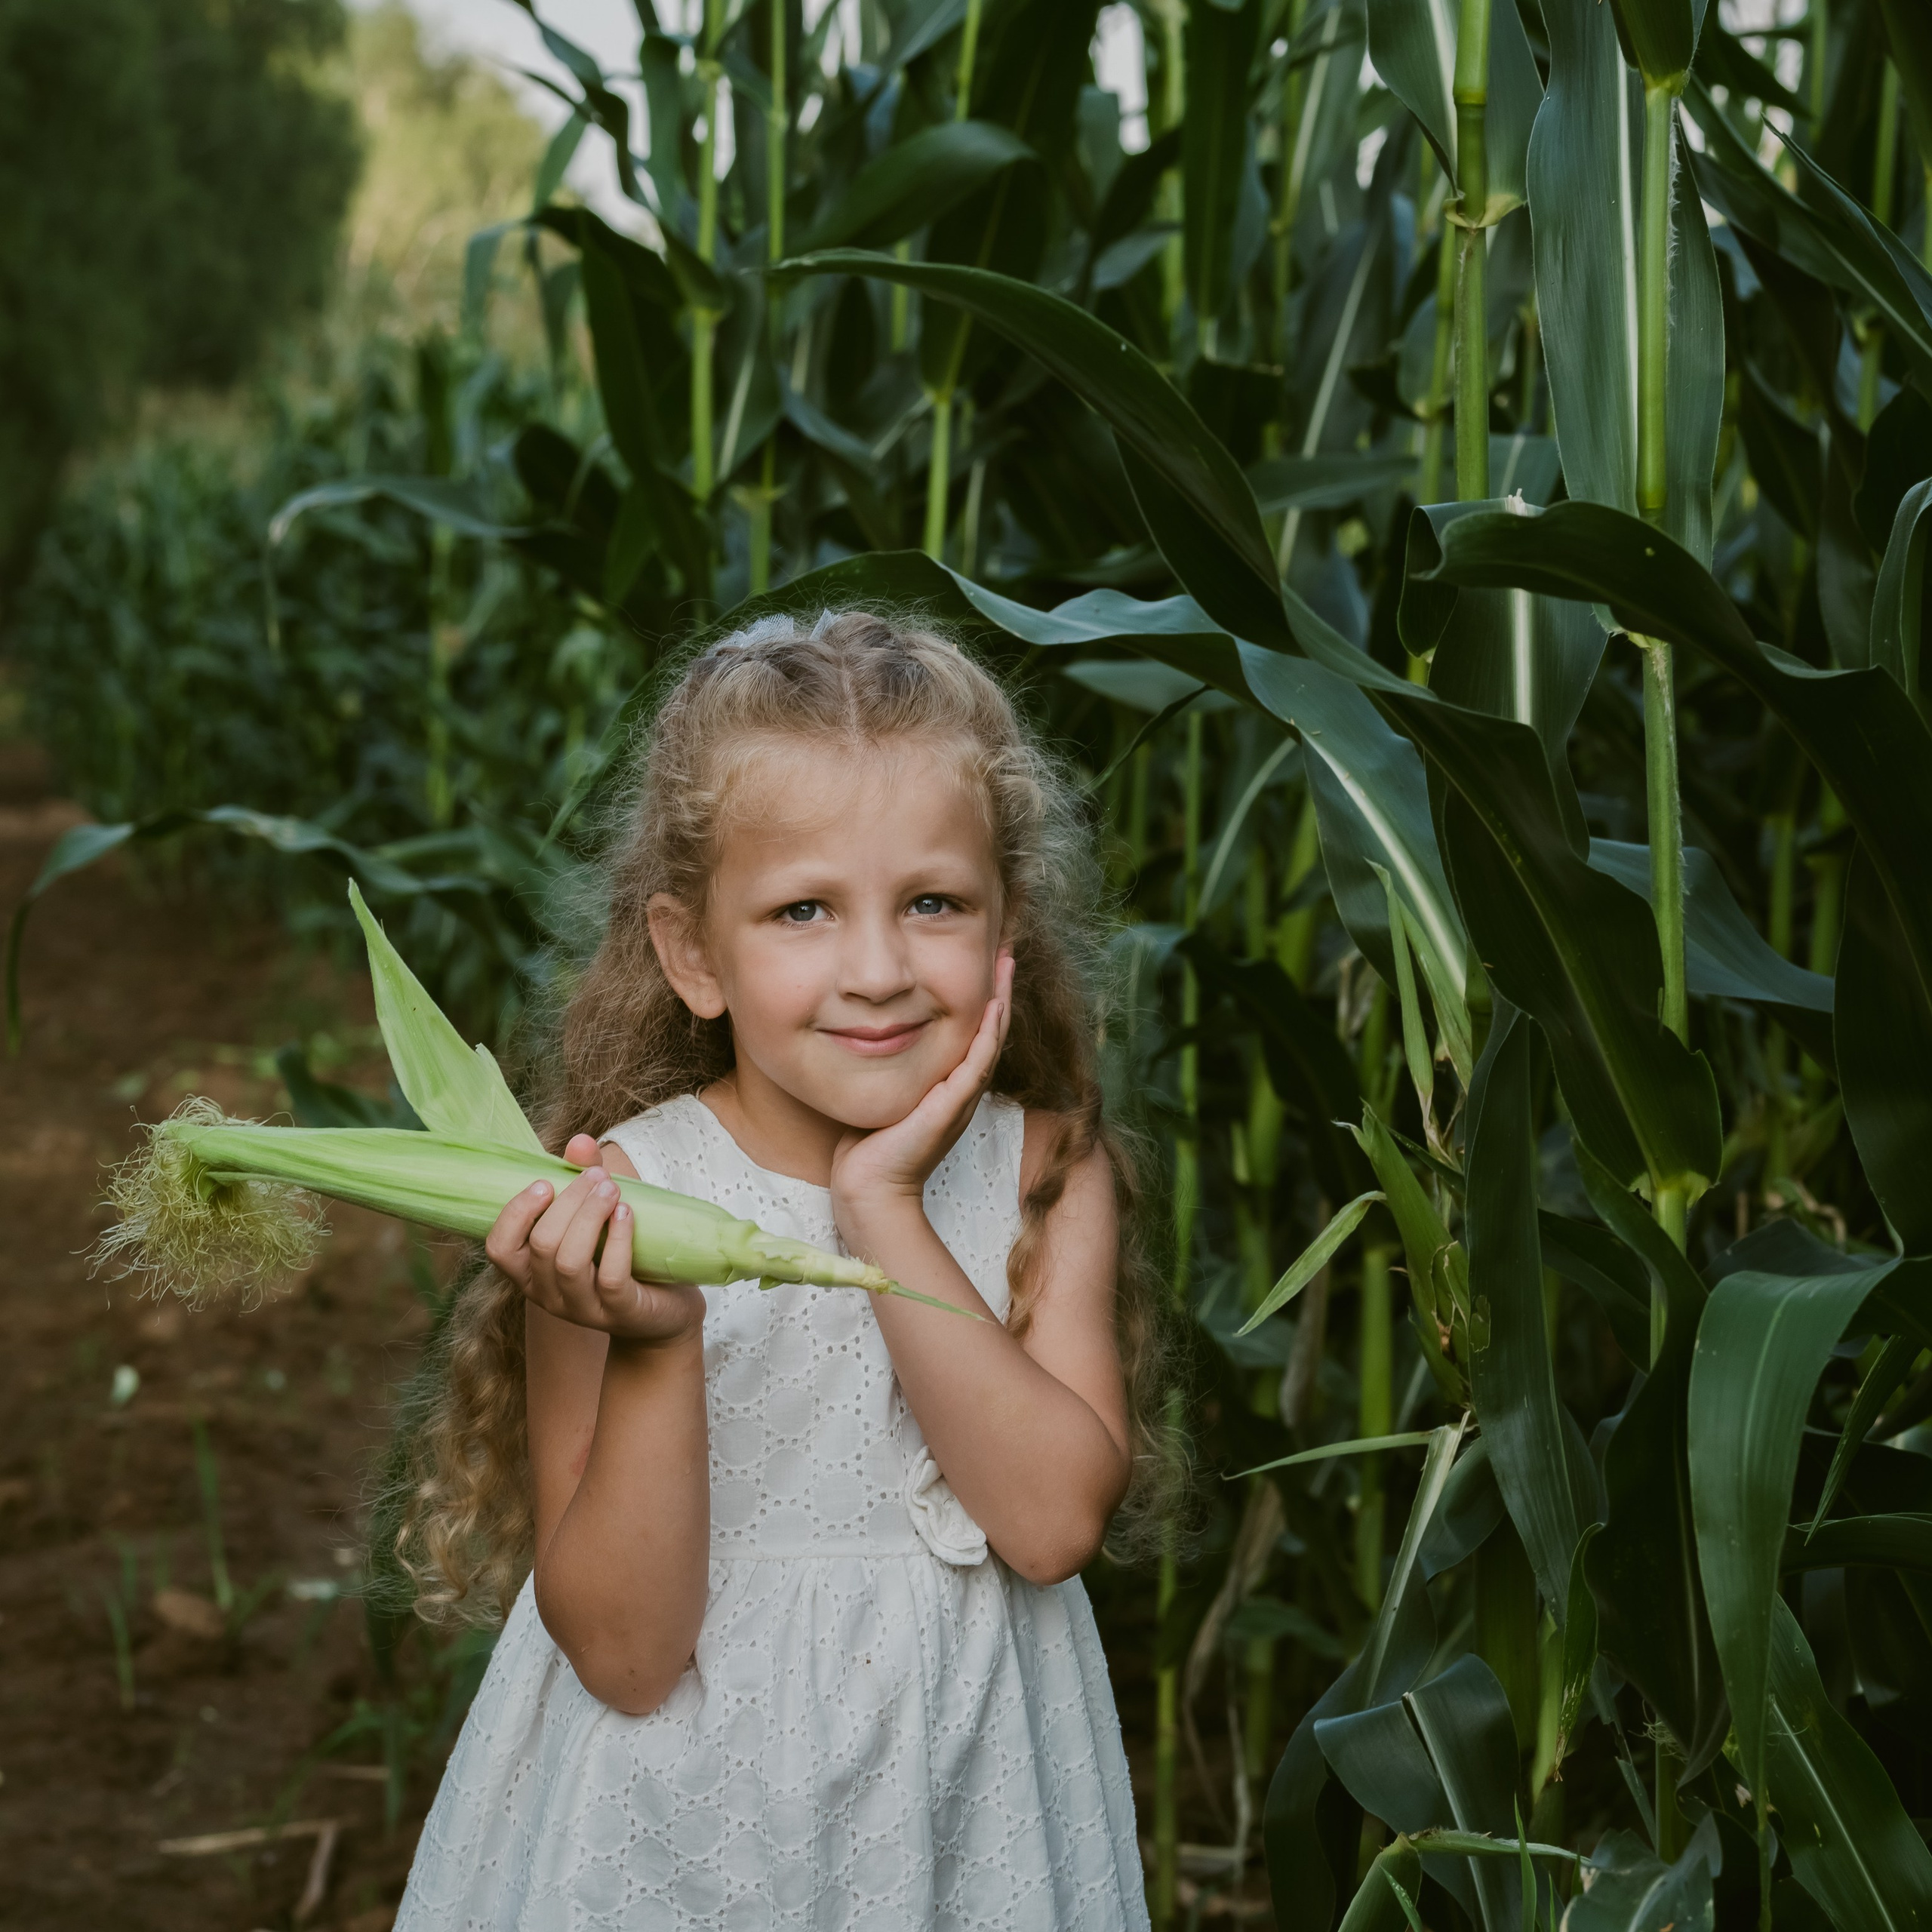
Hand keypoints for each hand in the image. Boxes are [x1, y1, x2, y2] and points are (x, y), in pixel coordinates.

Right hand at [486, 1133, 705, 1346]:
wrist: (664, 1311)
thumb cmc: (621, 1256)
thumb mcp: (598, 1216)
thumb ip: (583, 1179)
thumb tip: (579, 1141)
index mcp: (531, 1271)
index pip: (499, 1248)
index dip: (515, 1213)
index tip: (545, 1182)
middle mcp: (548, 1294)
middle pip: (541, 1245)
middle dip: (568, 1202)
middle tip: (597, 1176)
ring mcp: (583, 1309)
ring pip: (569, 1262)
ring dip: (589, 1216)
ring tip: (611, 1189)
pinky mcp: (620, 1313)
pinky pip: (610, 1277)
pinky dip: (616, 1240)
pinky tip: (626, 1214)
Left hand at [829, 951, 1012, 1251]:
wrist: (869, 1189)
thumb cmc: (868, 1147)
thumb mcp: (882, 1093)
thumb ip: (885, 1067)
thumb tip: (868, 1034)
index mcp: (948, 1086)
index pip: (972, 1033)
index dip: (982, 996)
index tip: (984, 960)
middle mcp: (960, 1090)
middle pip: (989, 1030)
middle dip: (998, 988)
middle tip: (1006, 949)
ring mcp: (959, 1099)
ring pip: (990, 1040)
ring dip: (1001, 1000)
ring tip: (1006, 963)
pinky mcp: (950, 1107)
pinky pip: (977, 1063)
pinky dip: (988, 1032)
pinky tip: (994, 1005)